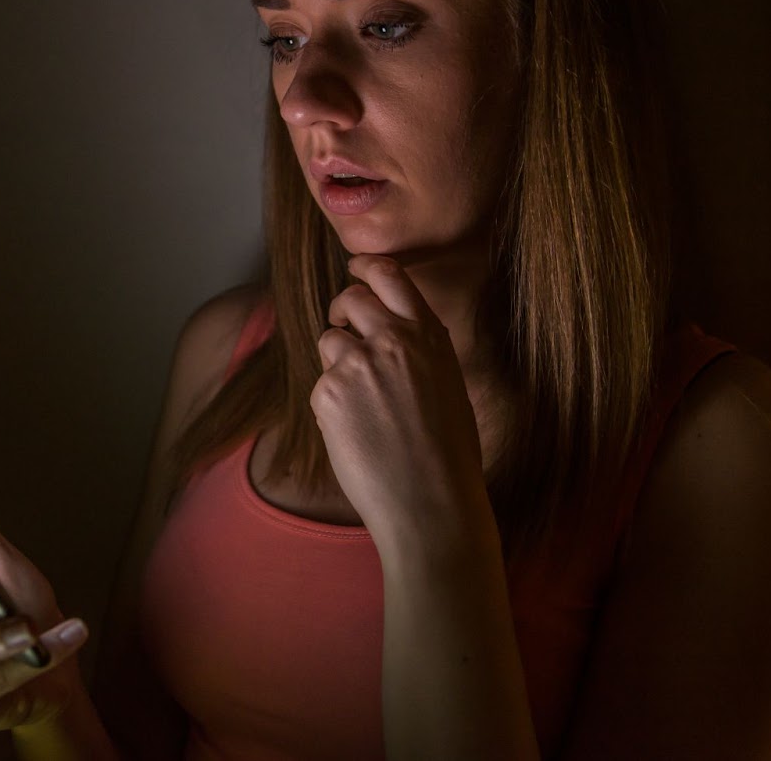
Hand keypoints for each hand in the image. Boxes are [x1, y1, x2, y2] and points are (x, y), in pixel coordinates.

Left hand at [312, 255, 486, 540]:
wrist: (430, 503)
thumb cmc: (448, 456)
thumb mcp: (449, 386)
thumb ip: (421, 352)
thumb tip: (396, 332)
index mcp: (428, 335)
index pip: (389, 274)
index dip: (365, 267)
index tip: (354, 269)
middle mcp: (393, 340)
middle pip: (349, 298)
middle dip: (341, 310)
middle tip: (344, 328)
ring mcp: (357, 364)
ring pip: (329, 341)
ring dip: (336, 362)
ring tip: (361, 402)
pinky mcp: (328, 392)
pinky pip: (320, 383)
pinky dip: (331, 403)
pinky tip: (355, 432)